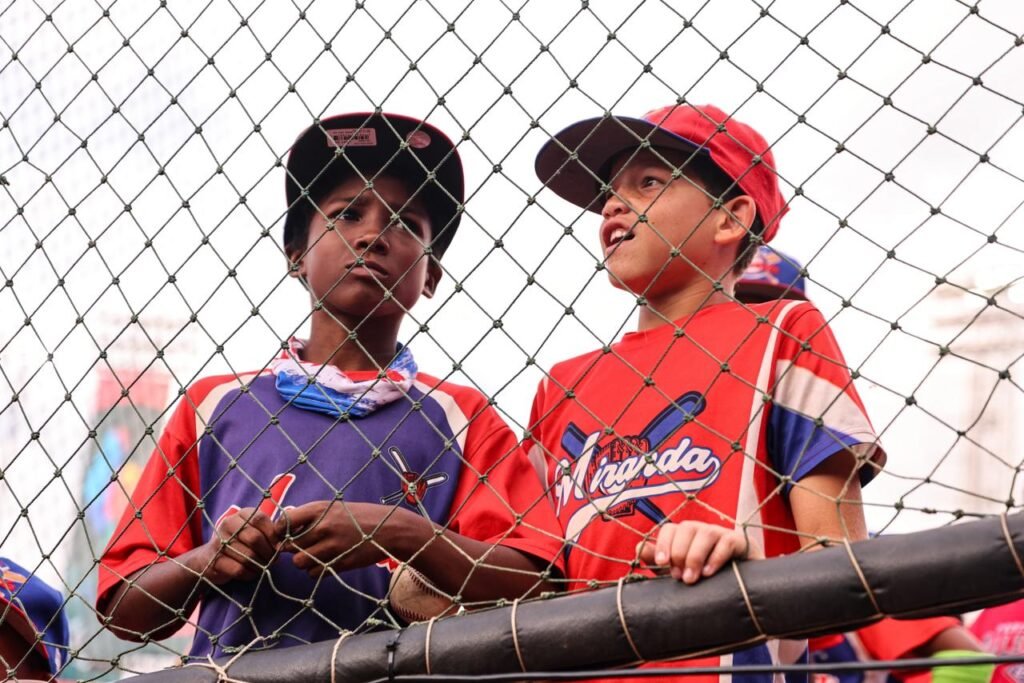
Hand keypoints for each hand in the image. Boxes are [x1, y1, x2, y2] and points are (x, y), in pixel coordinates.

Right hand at [194, 507, 278, 584]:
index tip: (279, 546)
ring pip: (248, 556)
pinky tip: (252, 572)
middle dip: (268, 552)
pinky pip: (239, 569)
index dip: (273, 534)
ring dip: (261, 564)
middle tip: (273, 559)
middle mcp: (228, 524)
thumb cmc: (241, 543)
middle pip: (254, 538)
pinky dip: (250, 573)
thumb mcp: (255, 531)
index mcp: (241, 514)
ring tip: (264, 566)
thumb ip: (271, 531)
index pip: (260, 519)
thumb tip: (288, 538)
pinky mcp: (214, 560)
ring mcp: (218, 542)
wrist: (210, 558)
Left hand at [277, 501, 411, 575]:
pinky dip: (315, 571)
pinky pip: (313, 573)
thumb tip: (286, 528)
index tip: (285, 535)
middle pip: (290, 546)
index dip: (281, 531)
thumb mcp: (335, 508)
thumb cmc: (360, 516)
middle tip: (303, 547)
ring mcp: (332, 546)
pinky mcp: (339, 563)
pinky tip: (326, 562)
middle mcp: (323, 527)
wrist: (389, 528)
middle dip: (293, 549)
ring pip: (299, 562)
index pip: (286, 521)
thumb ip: (312, 516)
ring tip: (315, 556)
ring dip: (304, 561)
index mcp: (320, 509)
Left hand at [636, 521, 762, 583]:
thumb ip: (659, 561)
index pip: (669, 529)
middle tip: (679, 577)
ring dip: (695, 556)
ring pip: (705, 533)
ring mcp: (721, 533)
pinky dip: (715, 557)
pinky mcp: (739, 541)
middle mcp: (701, 530)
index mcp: (685, 535)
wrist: (741, 586)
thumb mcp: (679, 571)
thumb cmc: (704, 577)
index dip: (663, 544)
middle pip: (686, 528)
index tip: (661, 564)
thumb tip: (639, 548)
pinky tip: (709, 573)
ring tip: (692, 579)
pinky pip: (726, 542)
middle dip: (679, 553)